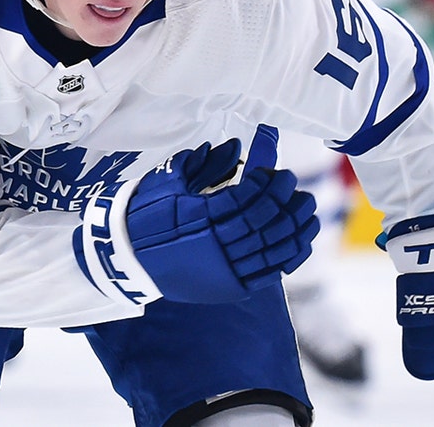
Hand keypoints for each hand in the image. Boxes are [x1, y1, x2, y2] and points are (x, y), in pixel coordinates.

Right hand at [126, 140, 319, 302]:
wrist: (126, 258)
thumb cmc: (146, 214)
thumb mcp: (168, 182)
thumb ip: (205, 163)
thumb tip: (235, 146)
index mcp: (199, 215)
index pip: (246, 197)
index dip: (267, 184)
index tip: (278, 173)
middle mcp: (213, 244)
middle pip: (263, 222)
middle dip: (286, 203)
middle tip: (297, 188)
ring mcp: (222, 269)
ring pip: (270, 249)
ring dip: (295, 230)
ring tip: (308, 213)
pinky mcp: (228, 287)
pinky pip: (267, 275)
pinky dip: (288, 259)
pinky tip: (301, 243)